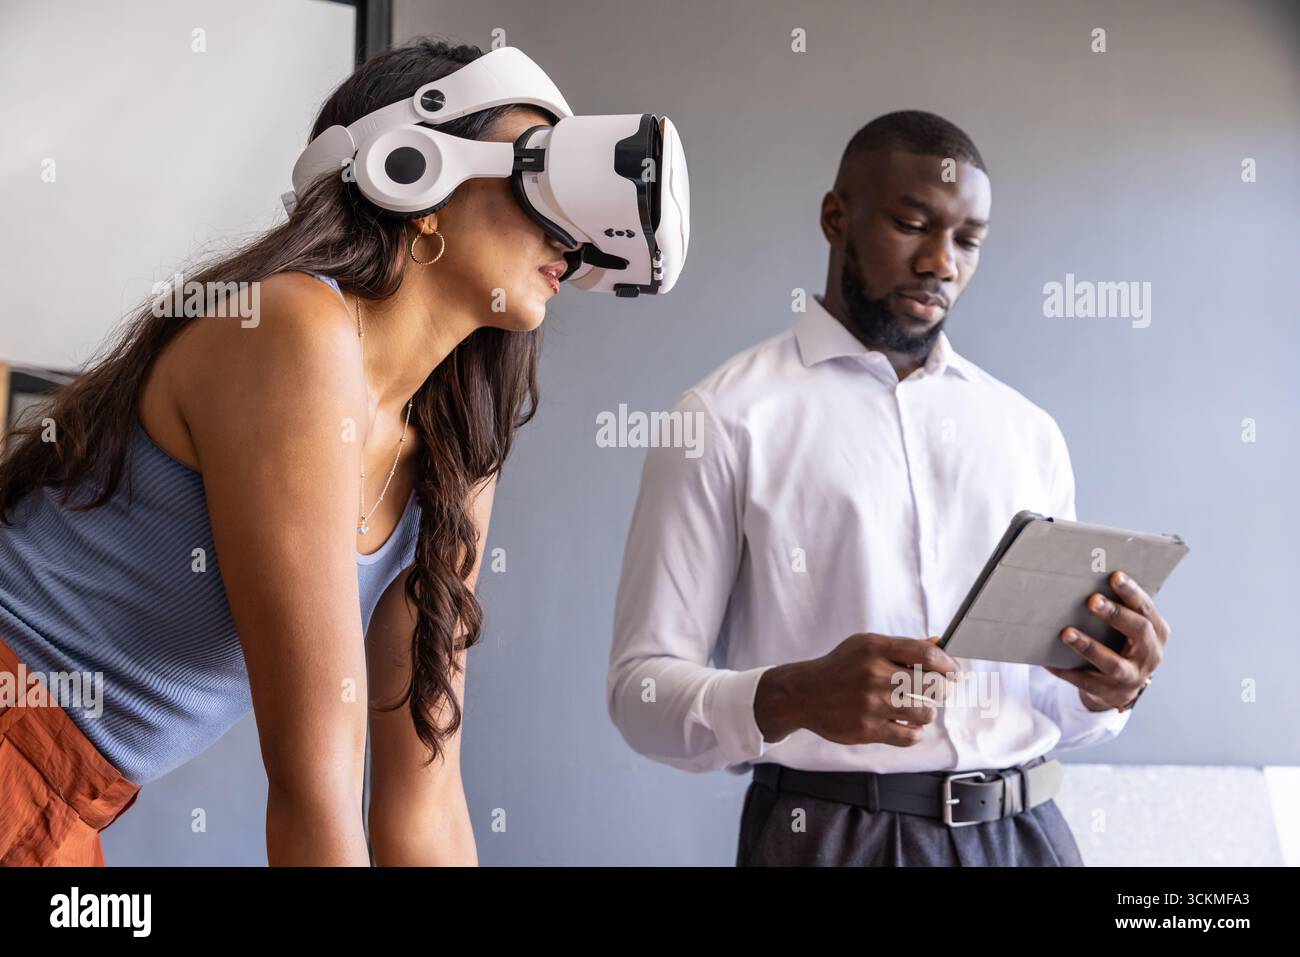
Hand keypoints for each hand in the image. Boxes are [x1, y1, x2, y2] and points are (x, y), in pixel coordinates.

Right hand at [755, 633, 960, 746]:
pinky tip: (907, 724)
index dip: (948, 664)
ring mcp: (872, 704)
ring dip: (927, 711)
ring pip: (925, 712)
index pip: (927, 654)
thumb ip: (901, 647)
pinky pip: (910, 737)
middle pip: (932, 685)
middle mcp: (874, 675)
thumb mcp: (865, 646)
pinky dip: (915, 732)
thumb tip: (939, 644)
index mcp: (875, 648)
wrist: (803, 694)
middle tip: (937, 691)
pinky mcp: (868, 730)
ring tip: (917, 707)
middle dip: (942, 689)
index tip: (955, 672)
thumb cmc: (839, 668)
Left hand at [1045, 569, 1168, 711]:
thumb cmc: (1120, 642)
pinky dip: (1067, 671)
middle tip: (1092, 600)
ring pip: (1113, 664)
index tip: (1114, 575)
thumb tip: (1083, 578)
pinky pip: (1087, 682)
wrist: (1120, 686)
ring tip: (1066, 633)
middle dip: (1116, 614)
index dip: (1132, 592)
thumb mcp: (1127, 627)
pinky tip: (1048, 661)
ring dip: (1089, 647)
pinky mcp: (1111, 693)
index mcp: (1157, 632)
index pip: (1146, 609)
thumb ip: (1118, 608)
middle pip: (1138, 631)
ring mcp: (1133, 677)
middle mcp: (1151, 655)